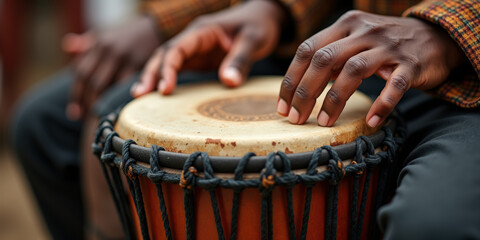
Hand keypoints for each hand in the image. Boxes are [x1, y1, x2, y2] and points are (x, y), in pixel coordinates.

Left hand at [64, 16, 160, 119]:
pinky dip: (118, 100)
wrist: (154, 29)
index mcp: (98, 44)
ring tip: (98, 119)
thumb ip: (86, 44)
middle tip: (85, 120)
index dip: (76, 95)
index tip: (73, 113)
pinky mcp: (139, 64)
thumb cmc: (127, 36)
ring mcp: (124, 57)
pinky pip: (124, 87)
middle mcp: (108, 49)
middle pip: (91, 82)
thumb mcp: (105, 35)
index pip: (80, 73)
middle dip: (86, 103)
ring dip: (100, 105)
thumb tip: (67, 46)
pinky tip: (117, 110)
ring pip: (105, 87)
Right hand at [131, 0, 284, 96]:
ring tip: (139, 95)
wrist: (262, 18)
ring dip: (153, 76)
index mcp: (202, 31)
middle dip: (151, 73)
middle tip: (140, 95)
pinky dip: (165, 78)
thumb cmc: (258, 26)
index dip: (168, 68)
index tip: (165, 89)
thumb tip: (228, 82)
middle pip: (164, 53)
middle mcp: (193, 38)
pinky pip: (176, 67)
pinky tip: (157, 93)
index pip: (177, 48)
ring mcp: (194, 48)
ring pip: (166, 60)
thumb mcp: (254, 40)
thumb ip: (241, 59)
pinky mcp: (198, 58)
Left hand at [277, 10, 465, 126]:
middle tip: (296, 119)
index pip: (307, 50)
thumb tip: (298, 87)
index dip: (291, 80)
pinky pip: (394, 86)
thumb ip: (330, 56)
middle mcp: (364, 31)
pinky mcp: (411, 64)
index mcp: (345, 24)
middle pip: (325, 60)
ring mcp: (389, 46)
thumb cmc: (384, 45)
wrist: (434, 36)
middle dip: (306, 92)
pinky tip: (371, 122)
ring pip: (354, 70)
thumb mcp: (354, 41)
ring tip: (324, 123)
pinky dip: (382, 105)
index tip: (283, 106)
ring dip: (335, 99)